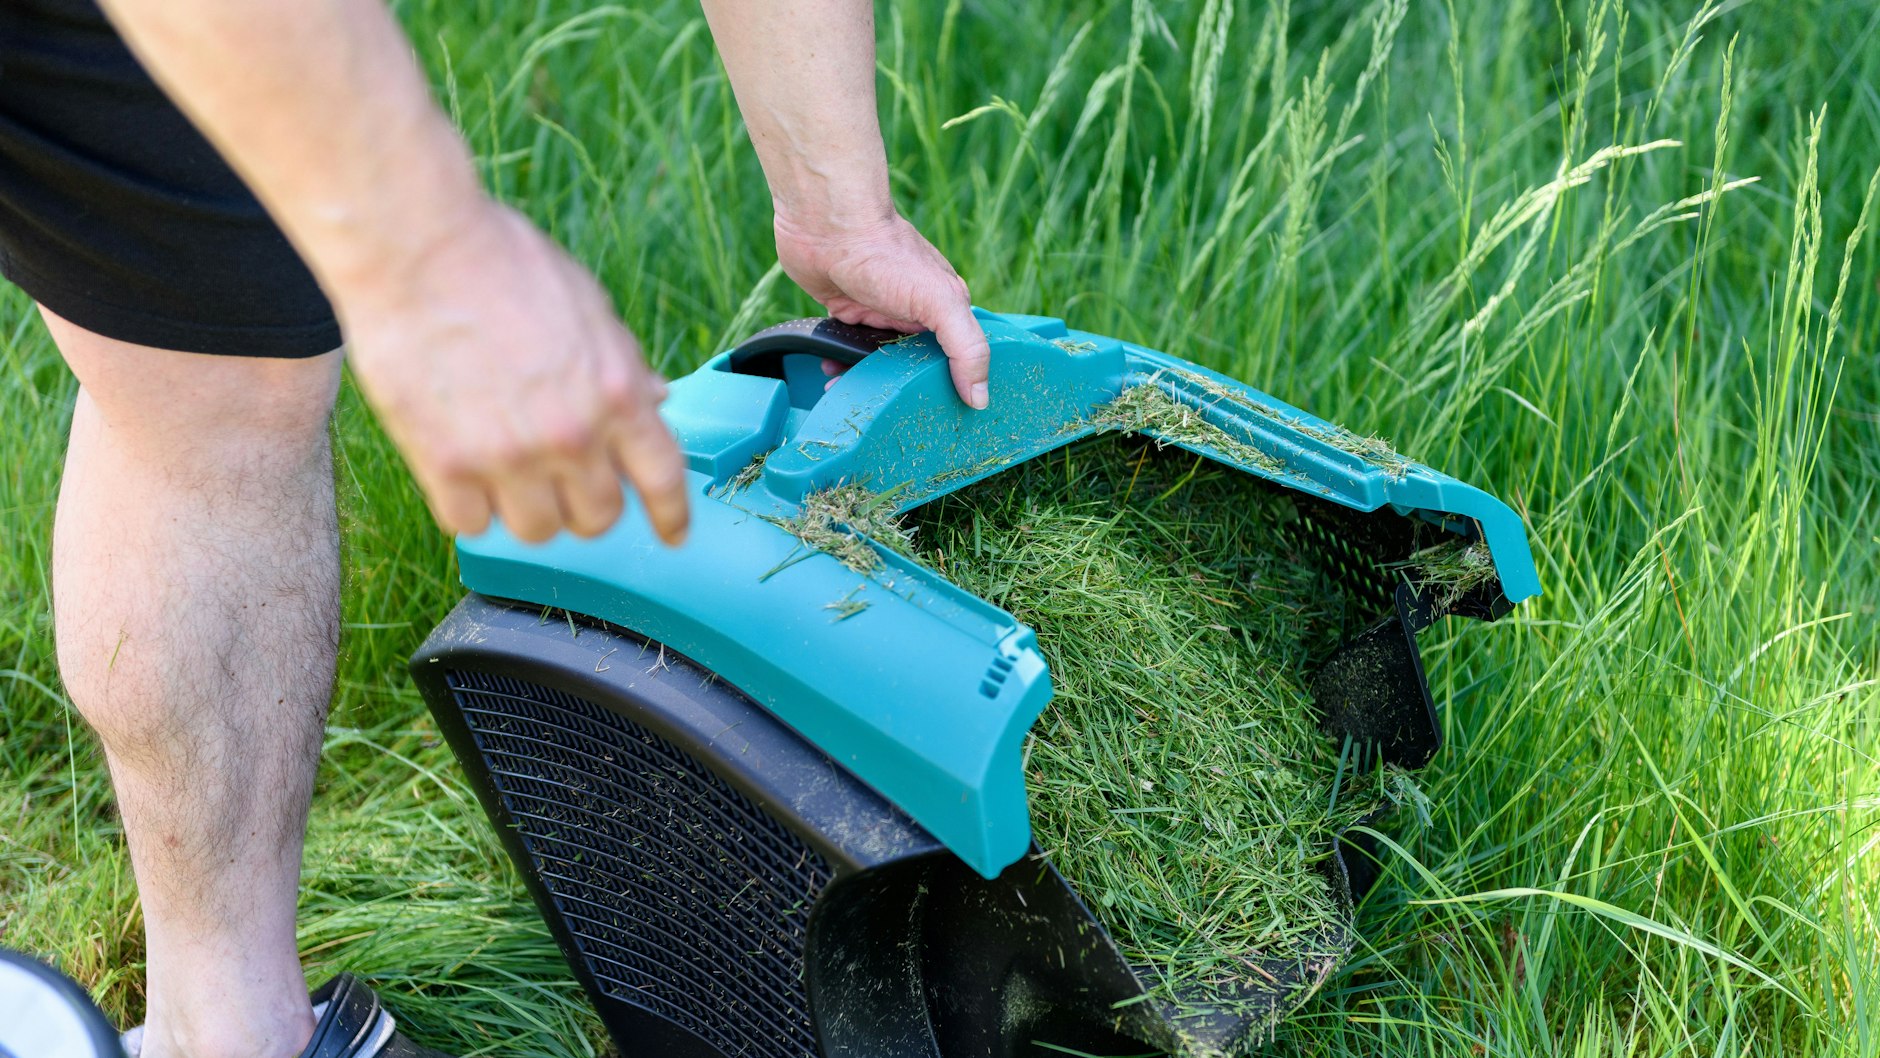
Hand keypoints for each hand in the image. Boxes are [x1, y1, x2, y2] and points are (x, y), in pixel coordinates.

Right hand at [336, 202, 687, 544]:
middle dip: (586, 505)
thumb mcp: (589, 306)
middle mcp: (572, 434)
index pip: (662, 479)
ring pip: (537, 531)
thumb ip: (623, 364)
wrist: (417, 246)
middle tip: (563, 482)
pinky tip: (464, 472)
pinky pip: (472, 524)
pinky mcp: (447, 465)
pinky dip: (470, 507)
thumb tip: (655, 398)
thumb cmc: (502, 263)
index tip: (672, 536)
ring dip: (527, 510)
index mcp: (617, 392)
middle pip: (598, 519)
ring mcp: (510, 455)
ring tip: (509, 474)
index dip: (671, 516)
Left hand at [773, 211, 991, 408]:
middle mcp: (915, 313)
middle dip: (898, 391)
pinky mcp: (848, 311)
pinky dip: (839, 364)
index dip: (948, 390)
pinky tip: (831, 373)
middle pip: (913, 366)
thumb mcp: (938, 301)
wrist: (827, 223)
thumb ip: (966, 347)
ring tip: (849, 398)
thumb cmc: (884, 254)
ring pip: (878, 361)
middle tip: (883, 416)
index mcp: (946, 308)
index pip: (957, 361)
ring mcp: (880, 313)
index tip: (934, 419)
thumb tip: (981, 398)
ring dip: (864, 381)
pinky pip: (847, 349)